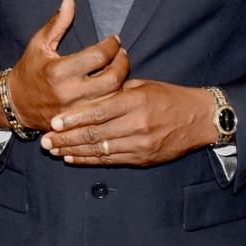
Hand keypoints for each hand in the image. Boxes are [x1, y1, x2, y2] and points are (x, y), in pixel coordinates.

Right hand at [0, 0, 128, 131]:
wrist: (15, 104)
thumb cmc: (29, 69)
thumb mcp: (39, 44)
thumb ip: (57, 23)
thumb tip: (70, 2)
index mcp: (59, 70)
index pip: (98, 55)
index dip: (112, 45)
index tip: (114, 40)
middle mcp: (70, 92)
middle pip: (112, 79)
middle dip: (123, 64)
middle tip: (123, 54)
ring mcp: (76, 111)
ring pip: (112, 98)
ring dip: (122, 82)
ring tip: (120, 69)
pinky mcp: (79, 123)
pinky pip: (105, 112)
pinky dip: (114, 99)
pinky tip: (114, 88)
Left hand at [40, 80, 218, 165]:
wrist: (200, 119)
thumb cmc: (169, 96)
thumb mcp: (143, 85)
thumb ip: (115, 89)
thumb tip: (88, 91)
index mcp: (135, 101)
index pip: (98, 111)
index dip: (74, 118)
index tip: (54, 121)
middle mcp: (137, 124)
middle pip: (94, 133)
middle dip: (66, 138)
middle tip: (46, 140)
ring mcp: (140, 144)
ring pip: (99, 149)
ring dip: (73, 151)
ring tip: (53, 150)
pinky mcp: (143, 158)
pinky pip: (110, 160)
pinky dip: (89, 160)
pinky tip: (73, 158)